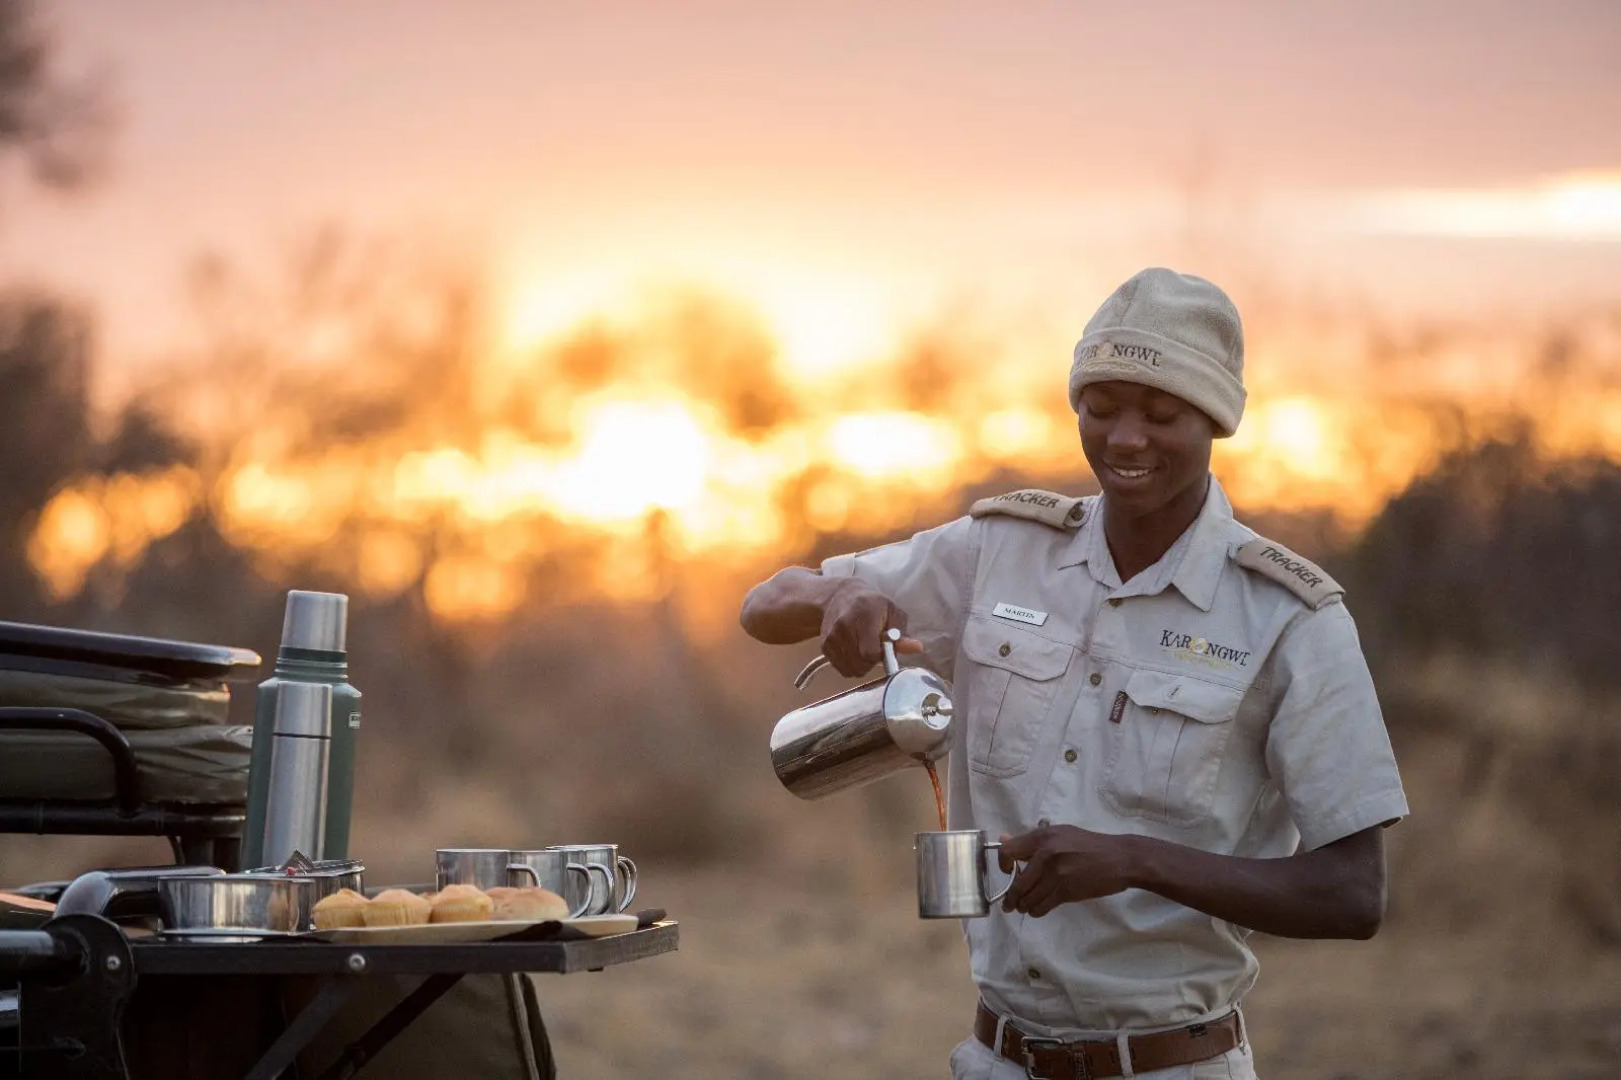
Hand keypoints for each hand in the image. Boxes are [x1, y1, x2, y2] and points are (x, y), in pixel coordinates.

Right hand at [818, 580, 922, 676]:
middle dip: (871, 663)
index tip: (883, 649)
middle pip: (860, 665)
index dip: (879, 657)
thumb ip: (903, 633)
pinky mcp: (824, 646)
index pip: (870, 653)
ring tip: (863, 649)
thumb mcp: (892, 612)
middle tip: (874, 649)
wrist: (840, 596)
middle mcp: (843, 627)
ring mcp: (831, 638)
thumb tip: (917, 648)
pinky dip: (850, 664)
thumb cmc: (872, 604)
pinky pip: (841, 668)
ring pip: (850, 670)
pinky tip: (853, 650)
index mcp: (864, 617)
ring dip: (861, 665)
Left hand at [998, 825, 1140, 916]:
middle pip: (1017, 883)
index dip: (1003, 864)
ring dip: (1024, 906)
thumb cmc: (1089, 845)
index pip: (1007, 851)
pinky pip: (1041, 907)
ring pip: (1027, 899)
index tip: (1007, 872)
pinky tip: (1038, 908)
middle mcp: (1045, 854)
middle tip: (1010, 904)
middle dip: (1011, 897)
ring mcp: (1055, 874)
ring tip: (1025, 907)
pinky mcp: (1065, 892)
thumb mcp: (1060, 833)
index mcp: (1042, 837)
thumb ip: (1032, 840)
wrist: (1120, 858)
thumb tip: (1002, 839)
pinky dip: (1036, 911)